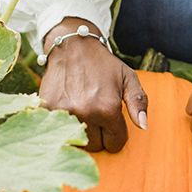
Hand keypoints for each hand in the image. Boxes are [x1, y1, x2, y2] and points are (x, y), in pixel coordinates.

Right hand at [38, 17, 146, 152]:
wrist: (72, 46)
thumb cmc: (103, 64)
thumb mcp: (128, 78)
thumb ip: (139, 102)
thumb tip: (144, 126)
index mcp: (108, 108)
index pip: (116, 142)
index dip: (116, 135)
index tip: (112, 122)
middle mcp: (86, 112)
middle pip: (96, 146)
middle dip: (99, 135)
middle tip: (97, 115)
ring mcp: (64, 112)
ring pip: (77, 141)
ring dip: (82, 132)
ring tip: (83, 112)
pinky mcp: (47, 109)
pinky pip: (59, 131)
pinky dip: (64, 125)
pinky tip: (69, 109)